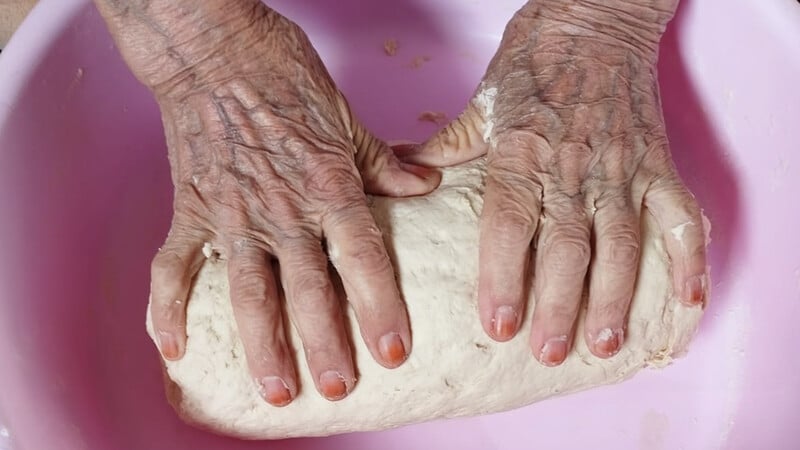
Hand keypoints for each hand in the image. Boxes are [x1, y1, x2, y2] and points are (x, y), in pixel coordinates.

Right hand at [94, 0, 439, 403]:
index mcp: (326, 182)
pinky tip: (172, 348)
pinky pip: (174, 264)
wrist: (214, 49)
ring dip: (261, 343)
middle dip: (324, 342)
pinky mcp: (190, 208)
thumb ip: (382, 160)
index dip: (379, 306)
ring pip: (248, 289)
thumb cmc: (282, 73)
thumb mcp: (344, 115)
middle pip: (308, 286)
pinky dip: (167, 307)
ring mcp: (231, 211)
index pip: (361, 255)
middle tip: (338, 387)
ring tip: (275, 389)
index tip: (392, 350)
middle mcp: (282, 206)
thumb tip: (425, 184)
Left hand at [401, 0, 705, 364]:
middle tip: (548, 353)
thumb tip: (401, 173)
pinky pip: (681, 215)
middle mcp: (573, 165)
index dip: (504, 277)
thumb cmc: (536, 60)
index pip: (510, 224)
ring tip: (605, 344)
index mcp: (522, 153)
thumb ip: (446, 147)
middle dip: (559, 304)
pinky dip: (690, 258)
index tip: (498, 326)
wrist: (595, 17)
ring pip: (621, 241)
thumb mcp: (483, 102)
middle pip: (567, 245)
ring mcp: (622, 166)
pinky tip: (687, 301)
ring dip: (616, 297)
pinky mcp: (659, 162)